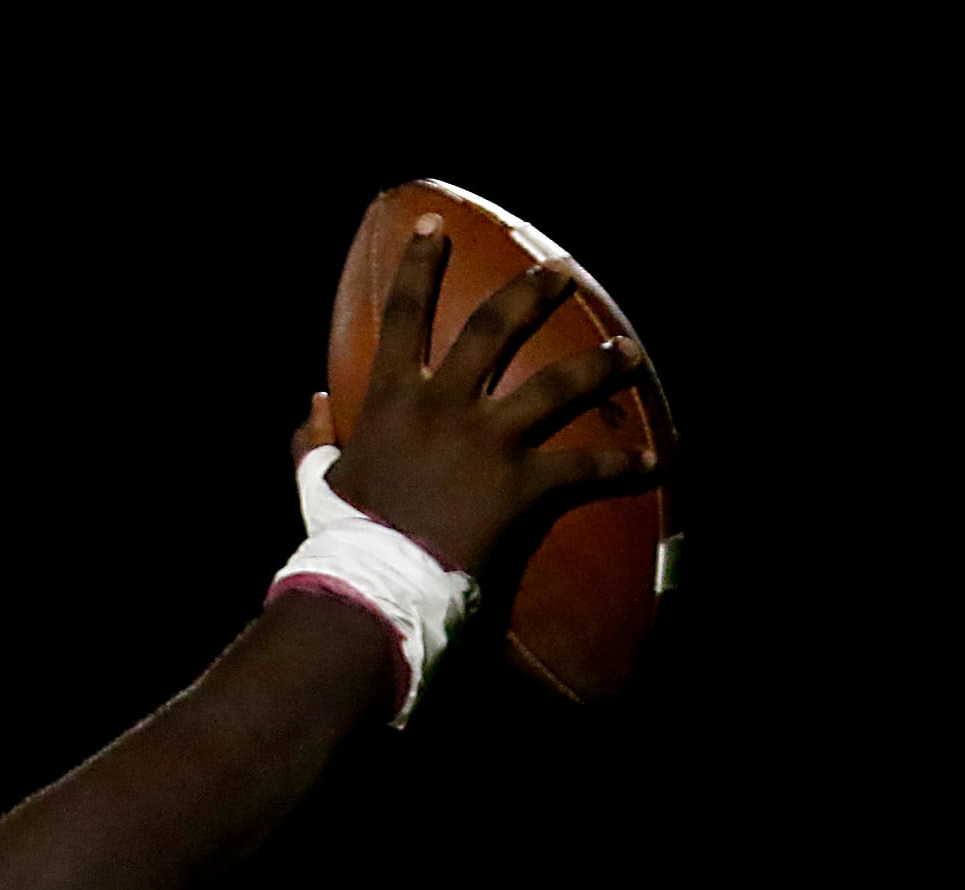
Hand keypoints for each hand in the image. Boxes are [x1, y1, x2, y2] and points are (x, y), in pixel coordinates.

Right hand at [323, 218, 655, 575]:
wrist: (375, 587)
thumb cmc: (342, 538)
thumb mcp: (315, 483)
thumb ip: (314, 439)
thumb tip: (316, 400)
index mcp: (393, 400)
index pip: (402, 316)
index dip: (417, 266)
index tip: (434, 227)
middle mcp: (447, 404)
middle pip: (496, 325)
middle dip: (533, 291)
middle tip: (562, 272)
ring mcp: (491, 440)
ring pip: (561, 382)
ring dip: (602, 362)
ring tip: (629, 351)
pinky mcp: (526, 483)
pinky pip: (587, 468)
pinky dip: (622, 465)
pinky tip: (651, 462)